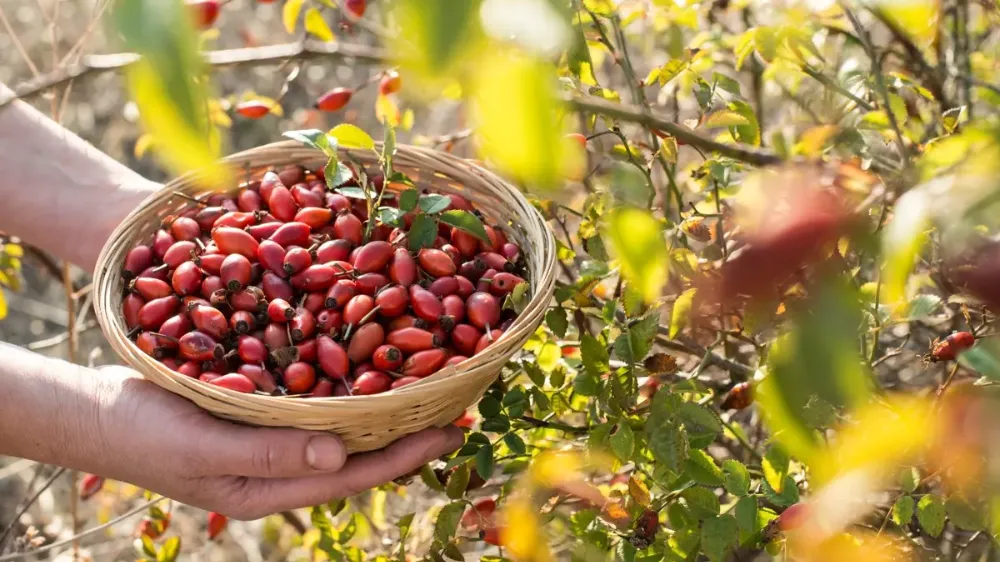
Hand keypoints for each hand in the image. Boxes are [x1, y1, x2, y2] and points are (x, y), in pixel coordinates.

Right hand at [92, 366, 463, 519]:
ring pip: (340, 425)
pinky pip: (314, 400)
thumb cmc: (143, 434)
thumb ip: (270, 453)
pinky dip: (346, 384)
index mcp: (273, 487)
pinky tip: (367, 361)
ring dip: (383, 406)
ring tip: (426, 382)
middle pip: (357, 452)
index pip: (354, 474)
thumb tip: (342, 454)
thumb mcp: (204, 447)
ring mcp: (269, 439)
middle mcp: (280, 466)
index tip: (452, 429)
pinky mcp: (258, 410)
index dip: (406, 453)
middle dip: (407, 430)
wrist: (93, 411)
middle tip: (456, 401)